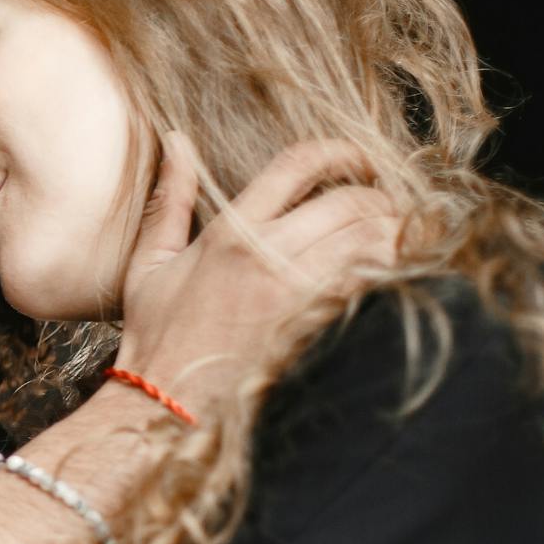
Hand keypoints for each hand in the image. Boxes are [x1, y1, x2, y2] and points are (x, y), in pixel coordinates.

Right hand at [113, 134, 400, 416]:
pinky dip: (392, 274)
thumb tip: (176, 140)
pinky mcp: (317, 329)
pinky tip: (390, 276)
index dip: (341, 151)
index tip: (358, 159)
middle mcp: (268, 257)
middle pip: (350, 201)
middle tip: (385, 206)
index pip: (299, 165)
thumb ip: (169, 198)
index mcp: (230, 233)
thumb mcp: (150, 262)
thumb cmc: (157, 336)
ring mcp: (297, 295)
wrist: (165, 404)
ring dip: (394, 233)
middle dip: (379, 196)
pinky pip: (374, 286)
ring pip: (372, 240)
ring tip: (394, 237)